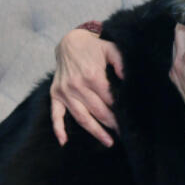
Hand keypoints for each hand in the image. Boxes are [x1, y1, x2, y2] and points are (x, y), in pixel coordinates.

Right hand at [50, 28, 124, 146]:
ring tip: (108, 142)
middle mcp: (76, 86)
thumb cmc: (93, 48)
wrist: (69, 42)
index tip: (129, 121)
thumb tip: (127, 79)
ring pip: (81, 117)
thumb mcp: (110, 49)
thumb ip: (121, 63)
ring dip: (95, 131)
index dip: (120, 111)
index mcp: (92, 76)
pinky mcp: (55, 94)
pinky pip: (55, 114)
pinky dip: (58, 129)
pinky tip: (64, 142)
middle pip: (98, 111)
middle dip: (112, 125)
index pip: (109, 100)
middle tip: (124, 134)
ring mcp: (64, 91)